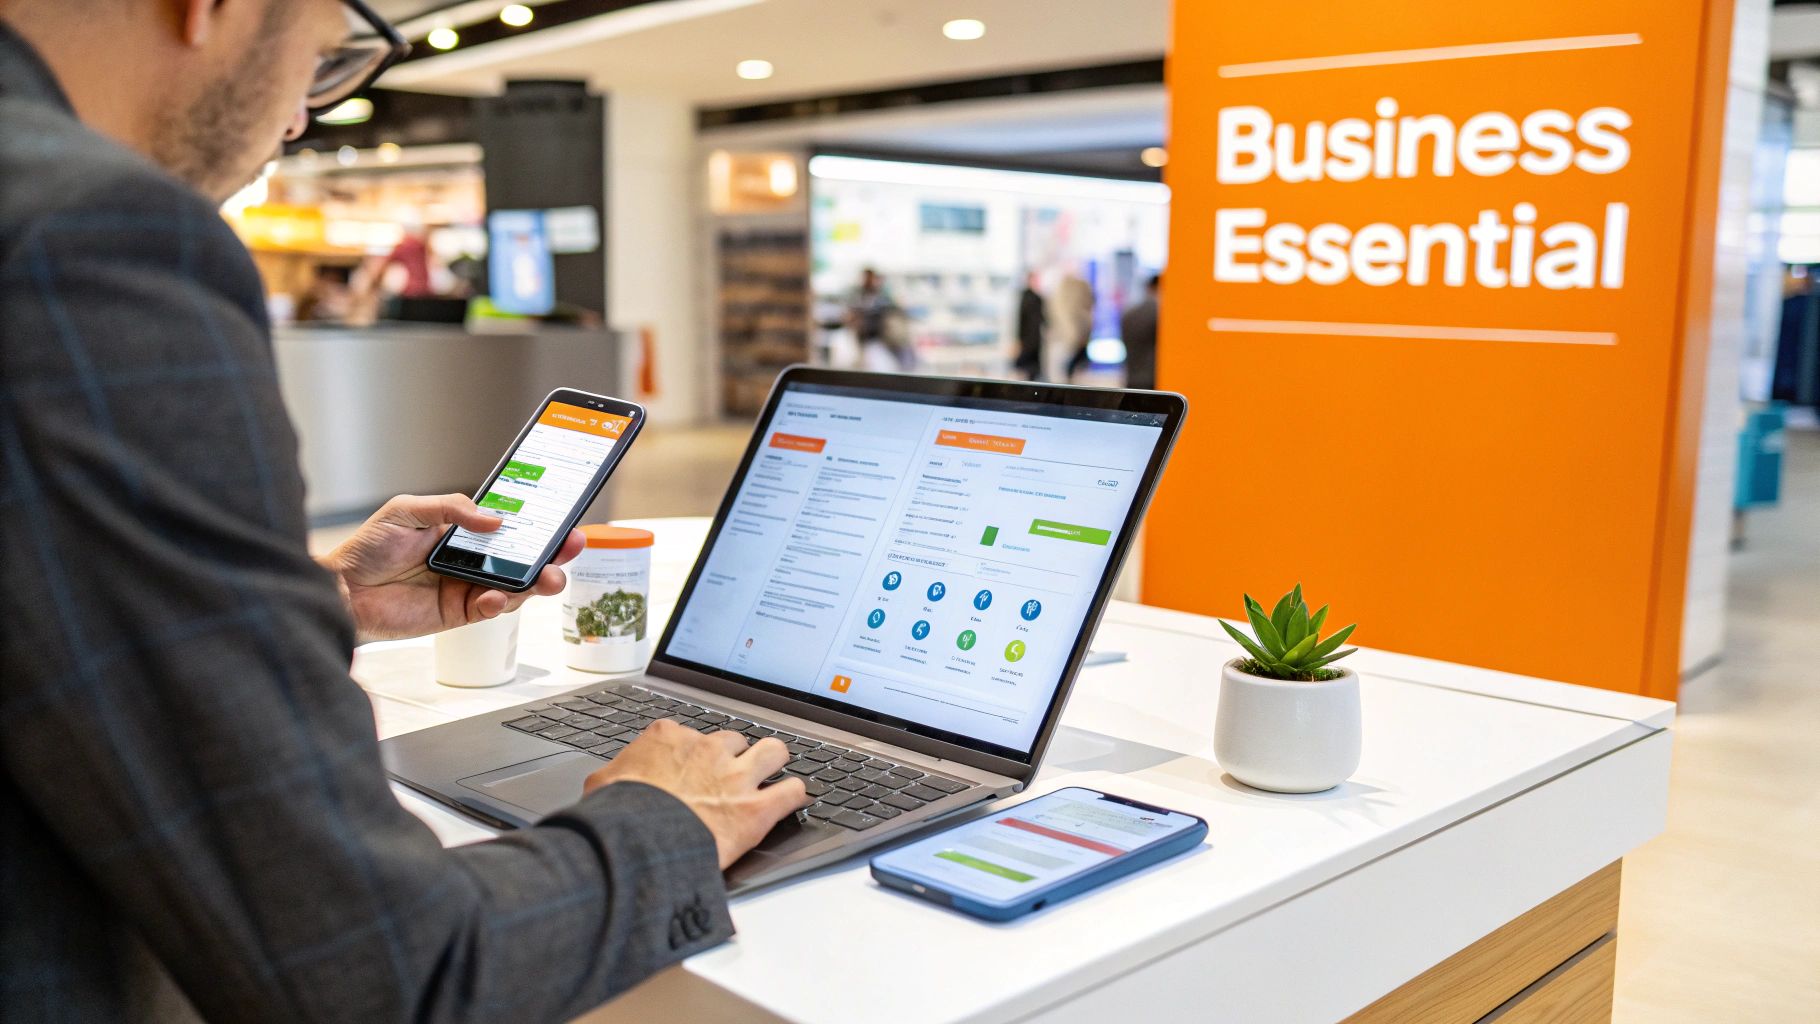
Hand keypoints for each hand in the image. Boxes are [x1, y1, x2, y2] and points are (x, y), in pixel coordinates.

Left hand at [320, 493, 583, 643]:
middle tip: (570, 550)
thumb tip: (495, 520)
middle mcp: (470, 562)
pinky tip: (496, 597)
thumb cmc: (368, 547)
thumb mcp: (409, 510)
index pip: (511, 530)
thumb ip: (452, 509)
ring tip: (549, 579)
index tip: (563, 523)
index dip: (539, 528)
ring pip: (516, 588)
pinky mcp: (456, 615)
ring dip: (537, 583)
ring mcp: (466, 589)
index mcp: (463, 534)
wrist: (341, 588)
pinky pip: (489, 611)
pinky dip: (499, 605)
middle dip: (552, 556)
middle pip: (523, 561)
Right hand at [585, 720, 807, 869]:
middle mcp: (707, 749)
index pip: (690, 735)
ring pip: (773, 752)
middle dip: (734, 756)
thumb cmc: (616, 817)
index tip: (691, 767)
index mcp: (668, 738)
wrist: (636, 842)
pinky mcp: (756, 808)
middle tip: (728, 776)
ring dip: (772, 763)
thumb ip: (612, 777)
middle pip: (734, 740)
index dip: (694, 754)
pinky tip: (789, 802)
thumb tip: (606, 784)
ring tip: (770, 776)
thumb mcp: (601, 786)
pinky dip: (793, 797)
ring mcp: (735, 776)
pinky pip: (792, 792)